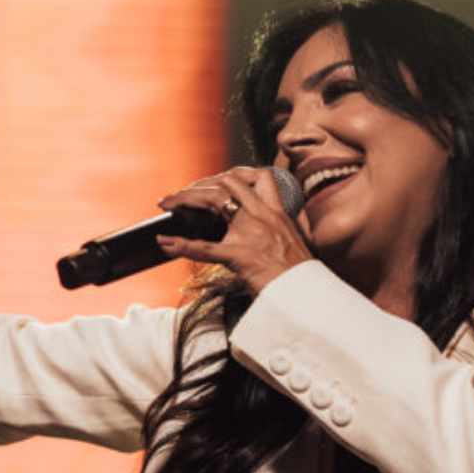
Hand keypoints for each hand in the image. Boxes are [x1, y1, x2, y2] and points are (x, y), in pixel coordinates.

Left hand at [152, 166, 312, 293]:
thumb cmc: (299, 276)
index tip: (211, 182)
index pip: (251, 177)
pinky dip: (181, 245)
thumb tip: (253, 231)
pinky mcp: (240, 257)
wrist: (308, 295)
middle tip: (182, 194)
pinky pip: (205, 248)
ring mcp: (250, 235)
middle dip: (201, 183)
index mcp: (276, 212)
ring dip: (187, 197)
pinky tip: (165, 244)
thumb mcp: (291, 241)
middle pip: (227, 182)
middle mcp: (263, 216)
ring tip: (170, 203)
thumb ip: (274, 228)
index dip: (226, 176)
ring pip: (215, 199)